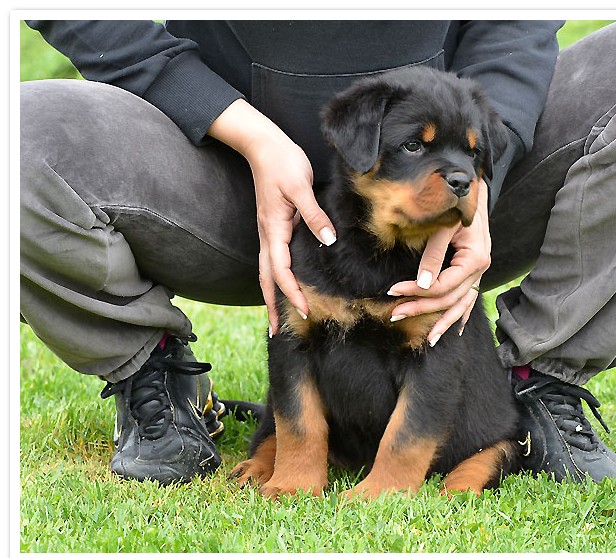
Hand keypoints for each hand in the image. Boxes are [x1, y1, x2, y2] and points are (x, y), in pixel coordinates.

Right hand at [208, 99, 335, 334]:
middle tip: (276, 331)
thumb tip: (328, 239)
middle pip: (267, 278)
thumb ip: (315, 215)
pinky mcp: (273, 226)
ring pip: (267, 271)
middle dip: (272, 305)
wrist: (263, 145)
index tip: (305, 310)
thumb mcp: (301, 186)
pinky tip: (283, 283)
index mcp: (273, 230)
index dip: (293, 293)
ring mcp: (268, 231)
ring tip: (276, 316)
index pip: (281, 271)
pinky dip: (276, 277)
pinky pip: (273, 259)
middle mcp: (267, 235)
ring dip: (272, 294)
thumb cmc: (282, 163)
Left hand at [387, 180, 491, 345]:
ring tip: (430, 340)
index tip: (392, 290)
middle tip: (395, 315)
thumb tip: (422, 284)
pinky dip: (461, 314)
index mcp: (475, 258)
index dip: (416, 291)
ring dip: (443, 321)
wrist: (474, 188)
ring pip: (462, 304)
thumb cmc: (457, 202)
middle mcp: (481, 269)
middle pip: (449, 299)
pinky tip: (453, 329)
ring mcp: (480, 272)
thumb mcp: (443, 226)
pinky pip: (469, 298)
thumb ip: (433, 255)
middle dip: (421, 308)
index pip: (443, 286)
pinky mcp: (475, 271)